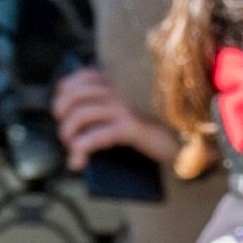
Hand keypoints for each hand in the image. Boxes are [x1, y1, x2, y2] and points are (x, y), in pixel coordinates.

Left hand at [52, 64, 172, 171]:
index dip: (60, 99)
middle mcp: (118, 89)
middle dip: (61, 118)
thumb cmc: (148, 129)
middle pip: (71, 96)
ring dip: (68, 135)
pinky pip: (96, 136)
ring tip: (73, 149)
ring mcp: (125, 107)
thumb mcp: (124, 111)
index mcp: (114, 81)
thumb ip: (103, 107)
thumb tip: (69, 122)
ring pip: (80, 114)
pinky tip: (79, 162)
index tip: (62, 115)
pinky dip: (80, 149)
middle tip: (67, 135)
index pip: (72, 81)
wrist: (182, 142)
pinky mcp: (131, 127)